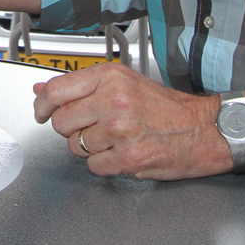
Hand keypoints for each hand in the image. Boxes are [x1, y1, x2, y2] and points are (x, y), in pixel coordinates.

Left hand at [31, 62, 230, 179]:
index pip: (56, 91)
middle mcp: (113, 101)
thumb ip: (81, 86)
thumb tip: (42, 88)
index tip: (41, 112)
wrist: (203, 129)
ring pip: (76, 146)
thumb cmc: (166, 107)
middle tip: (88, 128)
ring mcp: (121, 130)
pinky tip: (121, 153)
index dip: (42, 105)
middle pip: (61, 122)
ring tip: (113, 139)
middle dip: (70, 130)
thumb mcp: (123, 83)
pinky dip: (104, 164)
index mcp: (110, 78)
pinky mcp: (129, 157)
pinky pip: (94, 166)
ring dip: (89, 148)